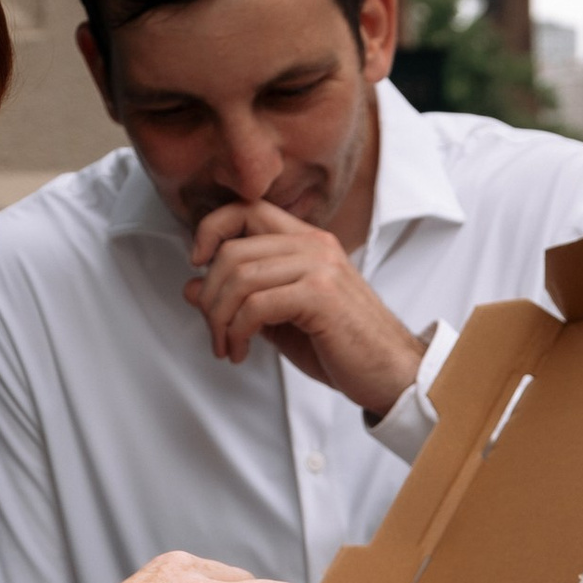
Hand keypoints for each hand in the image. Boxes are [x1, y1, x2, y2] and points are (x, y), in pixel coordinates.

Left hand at [184, 202, 426, 415]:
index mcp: (308, 241)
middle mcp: (314, 245)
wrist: (391, 372)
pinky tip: (242, 351)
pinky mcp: (320, 295)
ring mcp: (319, 267)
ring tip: (227, 345)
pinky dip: (238, 332)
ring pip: (240, 278)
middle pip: (233, 251)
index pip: (246, 210)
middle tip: (214, 329)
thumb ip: (242, 298)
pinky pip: (256, 305)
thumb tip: (191, 288)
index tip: (197, 263)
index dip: (211, 229)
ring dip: (220, 319)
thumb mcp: (282, 319)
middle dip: (210, 296)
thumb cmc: (342, 346)